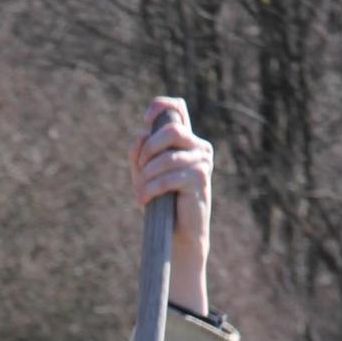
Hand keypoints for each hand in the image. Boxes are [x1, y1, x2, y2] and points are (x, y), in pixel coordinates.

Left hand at [129, 96, 212, 317]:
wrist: (178, 235)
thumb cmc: (162, 203)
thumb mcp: (145, 174)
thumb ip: (139, 153)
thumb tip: (140, 134)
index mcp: (187, 140)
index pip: (178, 108)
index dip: (161, 106)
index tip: (145, 121)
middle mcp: (199, 147)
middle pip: (170, 130)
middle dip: (147, 150)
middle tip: (139, 172)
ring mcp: (202, 162)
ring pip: (166, 157)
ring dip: (146, 176)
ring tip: (140, 193)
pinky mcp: (200, 179)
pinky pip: (168, 177)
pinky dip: (151, 189)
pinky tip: (143, 200)